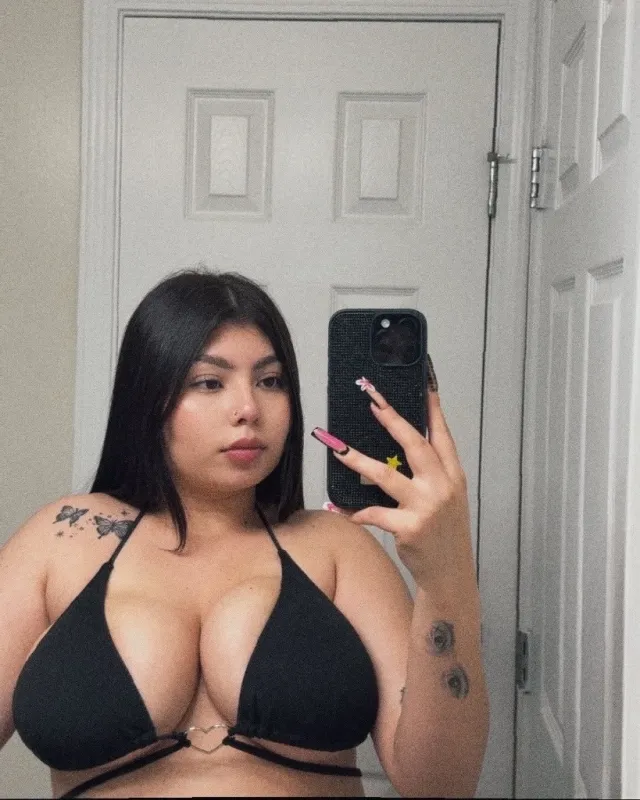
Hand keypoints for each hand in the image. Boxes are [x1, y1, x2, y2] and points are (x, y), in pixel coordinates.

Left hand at [320, 383, 472, 591]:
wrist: (451, 575)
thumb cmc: (445, 534)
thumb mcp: (448, 498)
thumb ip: (431, 473)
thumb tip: (403, 446)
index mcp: (453, 476)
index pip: (442, 435)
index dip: (432, 409)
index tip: (424, 385)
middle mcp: (442, 487)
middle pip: (414, 444)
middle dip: (392, 418)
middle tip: (372, 400)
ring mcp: (426, 506)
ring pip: (385, 475)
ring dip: (357, 460)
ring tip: (336, 448)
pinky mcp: (409, 527)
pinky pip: (373, 513)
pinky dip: (352, 510)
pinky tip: (336, 507)